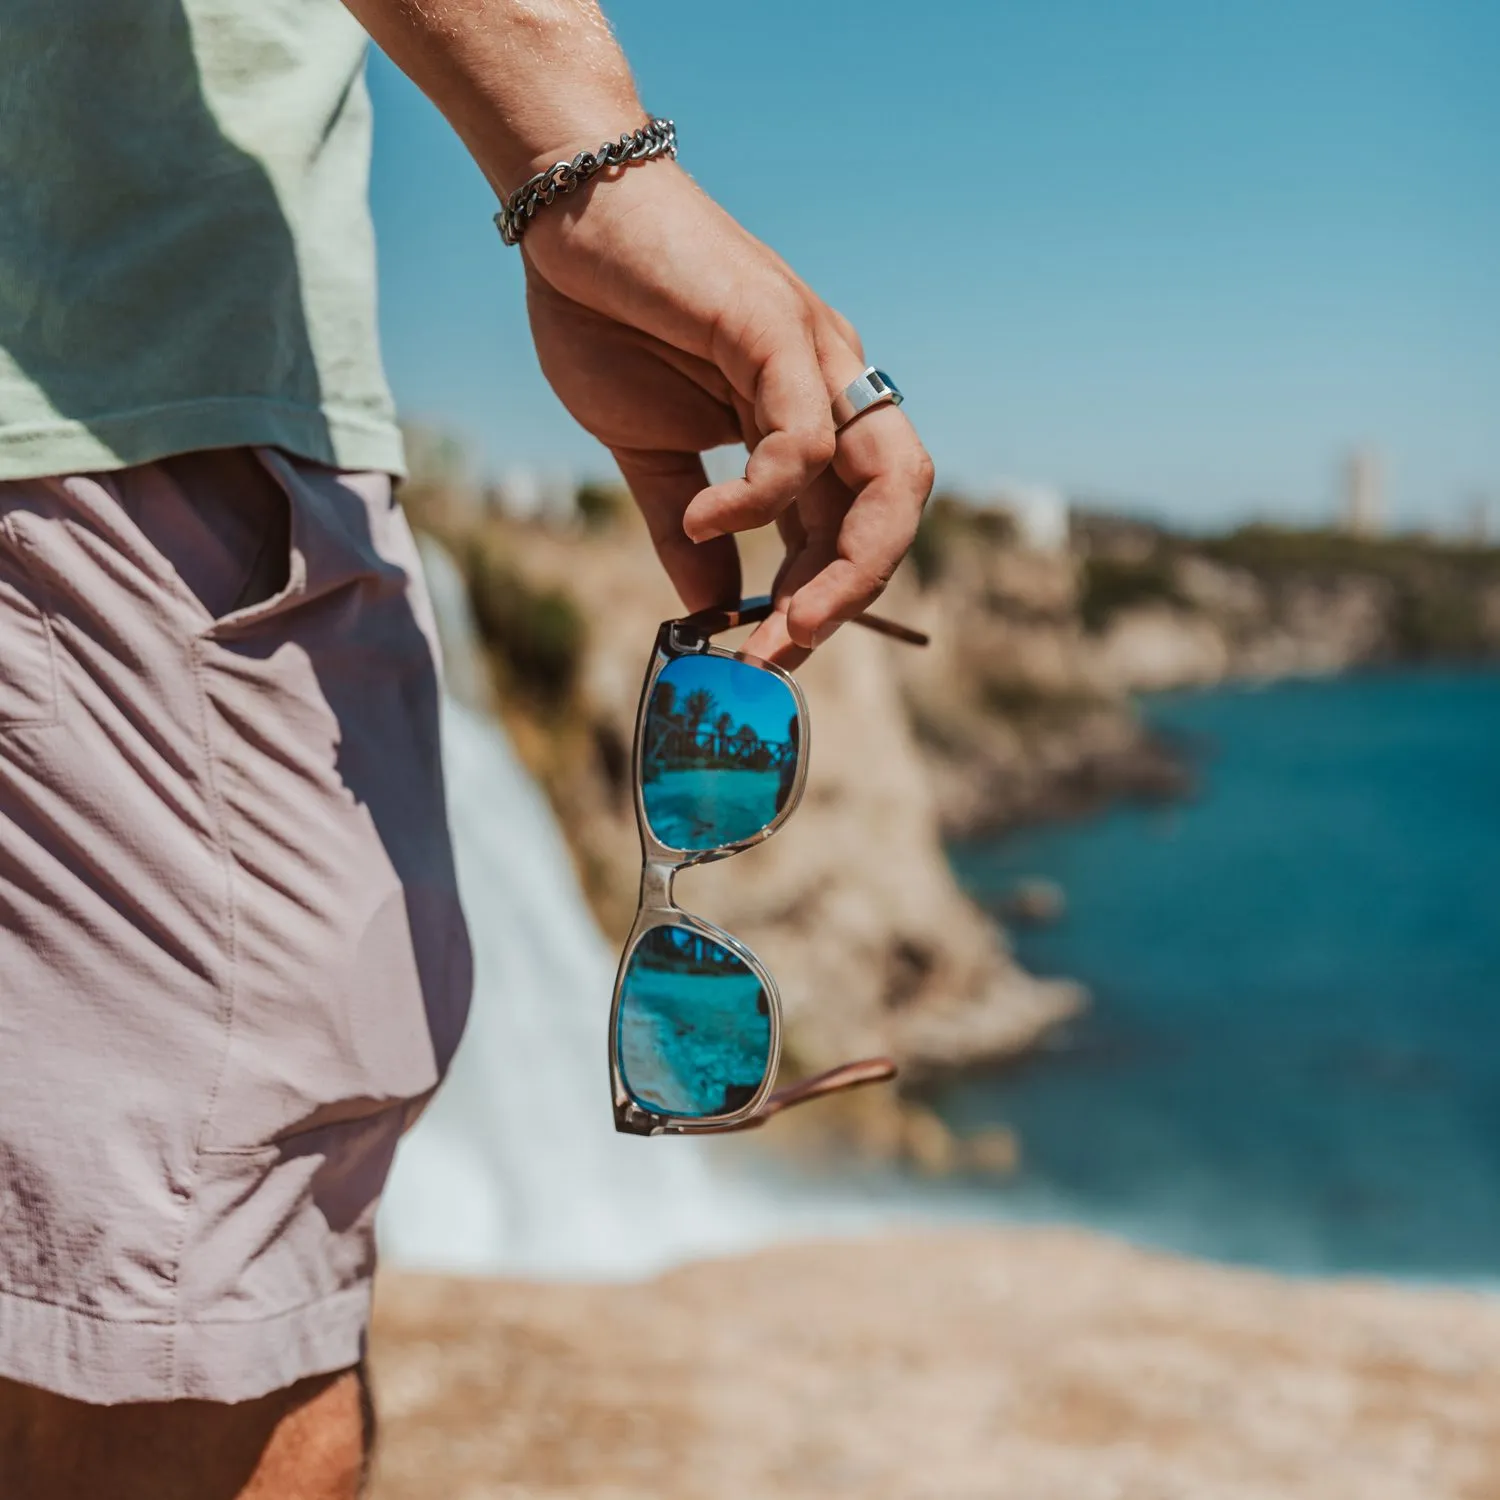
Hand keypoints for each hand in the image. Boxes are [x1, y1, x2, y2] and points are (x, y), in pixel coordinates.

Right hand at [521, 161, 933, 667]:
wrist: (568, 218)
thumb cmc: (608, 319)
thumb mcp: (647, 452)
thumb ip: (684, 529)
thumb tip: (708, 607)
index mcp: (809, 420)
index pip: (851, 525)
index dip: (821, 600)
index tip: (766, 656)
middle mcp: (832, 389)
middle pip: (896, 508)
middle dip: (851, 596)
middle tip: (783, 655)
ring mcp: (815, 356)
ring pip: (886, 479)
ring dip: (841, 571)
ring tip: (776, 626)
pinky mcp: (778, 328)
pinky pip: (802, 439)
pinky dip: (759, 499)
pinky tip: (702, 521)